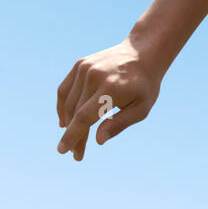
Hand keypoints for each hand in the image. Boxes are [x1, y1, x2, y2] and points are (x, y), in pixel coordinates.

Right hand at [56, 38, 162, 160]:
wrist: (142, 54)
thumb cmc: (144, 86)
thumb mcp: (140, 110)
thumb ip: (119, 124)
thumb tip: (98, 140)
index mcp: (109, 89)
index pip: (84, 117)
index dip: (72, 136)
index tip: (63, 151)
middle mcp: (93, 76)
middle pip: (75, 112)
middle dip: (73, 136)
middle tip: (76, 155)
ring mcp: (84, 68)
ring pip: (69, 102)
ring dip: (68, 124)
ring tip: (73, 142)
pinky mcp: (80, 64)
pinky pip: (65, 89)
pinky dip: (63, 106)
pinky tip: (65, 121)